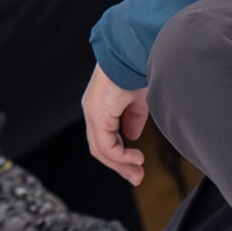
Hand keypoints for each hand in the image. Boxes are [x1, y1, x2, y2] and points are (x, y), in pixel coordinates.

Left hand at [81, 63, 149, 185]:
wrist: (134, 52)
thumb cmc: (137, 69)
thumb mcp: (138, 100)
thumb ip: (133, 119)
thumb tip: (132, 137)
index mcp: (101, 105)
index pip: (105, 137)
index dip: (121, 154)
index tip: (138, 164)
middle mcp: (93, 110)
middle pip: (101, 147)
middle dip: (120, 166)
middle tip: (137, 177)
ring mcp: (93, 113)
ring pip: (101, 150)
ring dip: (120, 165)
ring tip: (138, 172)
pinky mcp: (97, 115)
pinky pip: (106, 145)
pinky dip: (121, 156)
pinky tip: (136, 158)